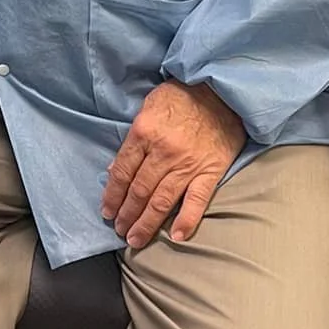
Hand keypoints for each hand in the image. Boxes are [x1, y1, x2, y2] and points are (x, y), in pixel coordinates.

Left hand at [100, 80, 246, 247]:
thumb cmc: (182, 96)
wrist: (221, 89)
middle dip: (127, 215)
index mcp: (144, 133)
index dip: (112, 196)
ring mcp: (188, 163)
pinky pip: (197, 201)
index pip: (122, 172)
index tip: (107, 212)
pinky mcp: (210, 170)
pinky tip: (178, 236)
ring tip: (136, 239)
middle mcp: (163, 152)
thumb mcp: (148, 107)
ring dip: (146, 223)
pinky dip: (187, 220)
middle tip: (120, 231)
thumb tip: (114, 169)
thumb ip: (132, 139)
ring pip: (161, 201)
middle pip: (139, 191)